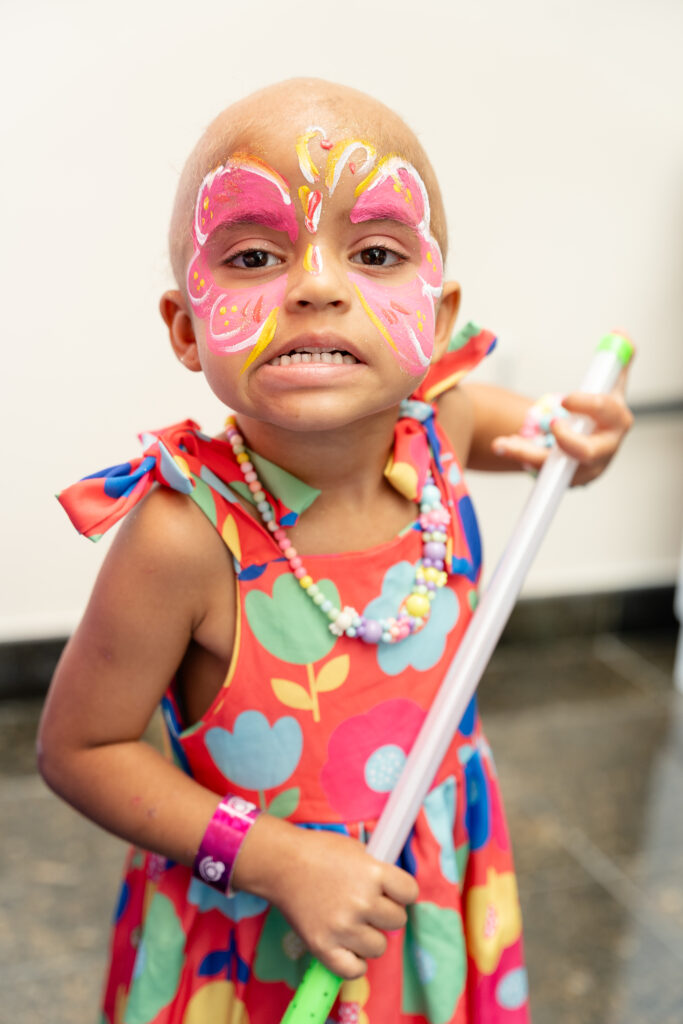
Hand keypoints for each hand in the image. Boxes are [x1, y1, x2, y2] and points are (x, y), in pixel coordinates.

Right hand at [232, 815, 418, 978]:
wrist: (281, 863)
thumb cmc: (318, 851)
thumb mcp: (357, 850)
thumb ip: (378, 871)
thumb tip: (395, 892)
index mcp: (373, 873)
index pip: (410, 893)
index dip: (402, 892)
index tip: (391, 891)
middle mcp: (362, 902)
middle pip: (397, 921)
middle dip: (385, 913)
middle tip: (367, 905)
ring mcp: (343, 927)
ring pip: (379, 947)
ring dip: (370, 937)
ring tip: (353, 924)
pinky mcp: (323, 947)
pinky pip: (354, 970)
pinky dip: (354, 962)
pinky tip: (348, 947)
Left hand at [492, 366, 633, 485]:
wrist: (587, 438)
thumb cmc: (599, 411)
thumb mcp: (609, 383)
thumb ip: (613, 359)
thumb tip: (619, 332)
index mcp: (617, 421)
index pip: (608, 412)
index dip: (589, 405)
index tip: (566, 398)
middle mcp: (604, 449)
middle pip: (589, 452)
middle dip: (569, 442)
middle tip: (551, 426)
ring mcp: (584, 468)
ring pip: (557, 466)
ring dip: (529, 454)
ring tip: (505, 443)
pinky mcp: (564, 478)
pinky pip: (541, 472)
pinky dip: (520, 456)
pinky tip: (503, 446)